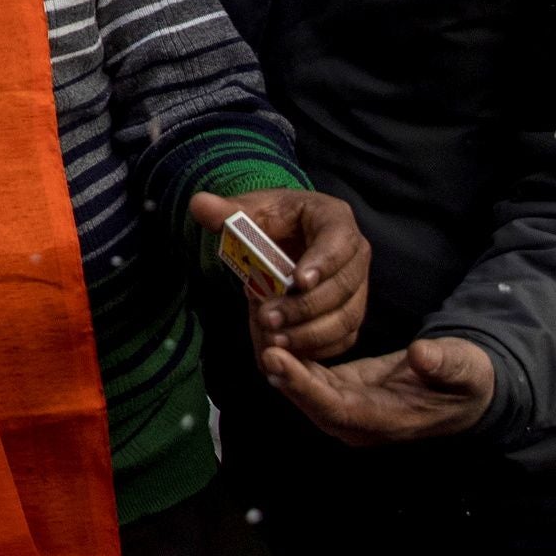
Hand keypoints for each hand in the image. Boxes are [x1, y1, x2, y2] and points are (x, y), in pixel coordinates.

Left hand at [189, 188, 368, 363]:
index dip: (322, 263)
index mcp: (334, 219)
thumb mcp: (248, 210)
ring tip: (274, 340)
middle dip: (306, 307)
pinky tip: (288, 352)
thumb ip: (226, 211)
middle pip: (342, 286)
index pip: (338, 241)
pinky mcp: (350, 311)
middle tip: (268, 319)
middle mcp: (354, 254)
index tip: (298, 281)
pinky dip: (318, 347)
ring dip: (311, 333)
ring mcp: (356, 285)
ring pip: (346, 316)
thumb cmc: (271, 219)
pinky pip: (343, 336)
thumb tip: (198, 203)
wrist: (283, 236)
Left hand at [262, 335, 496, 445]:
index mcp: (388, 421)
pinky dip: (291, 356)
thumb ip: (445, 363)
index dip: (302, 386)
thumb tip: (421, 354)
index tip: (276, 357)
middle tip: (257, 332)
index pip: (334, 409)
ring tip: (259, 323)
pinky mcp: (342, 390)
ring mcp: (348, 408)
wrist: (466, 391)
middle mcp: (359, 422)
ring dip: (280, 362)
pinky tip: (274, 328)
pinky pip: (308, 377)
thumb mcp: (465, 367)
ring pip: (303, 389)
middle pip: (309, 401)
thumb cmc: (467, 379)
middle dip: (280, 371)